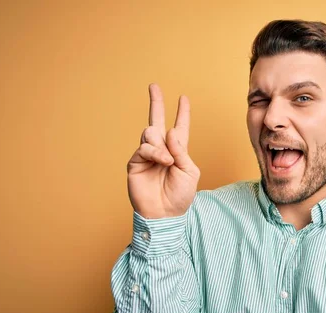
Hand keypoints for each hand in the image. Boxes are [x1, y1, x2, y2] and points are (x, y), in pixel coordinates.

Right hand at [127, 84, 199, 218]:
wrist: (165, 214)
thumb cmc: (180, 196)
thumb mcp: (189, 171)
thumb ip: (181, 151)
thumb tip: (168, 131)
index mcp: (177, 152)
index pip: (179, 128)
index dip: (182, 113)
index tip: (183, 98)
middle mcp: (161, 150)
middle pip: (157, 121)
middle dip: (156, 102)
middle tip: (154, 86)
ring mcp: (147, 156)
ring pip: (150, 133)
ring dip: (161, 144)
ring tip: (167, 160)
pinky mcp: (136, 163)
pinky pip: (144, 148)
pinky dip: (155, 153)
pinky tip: (162, 161)